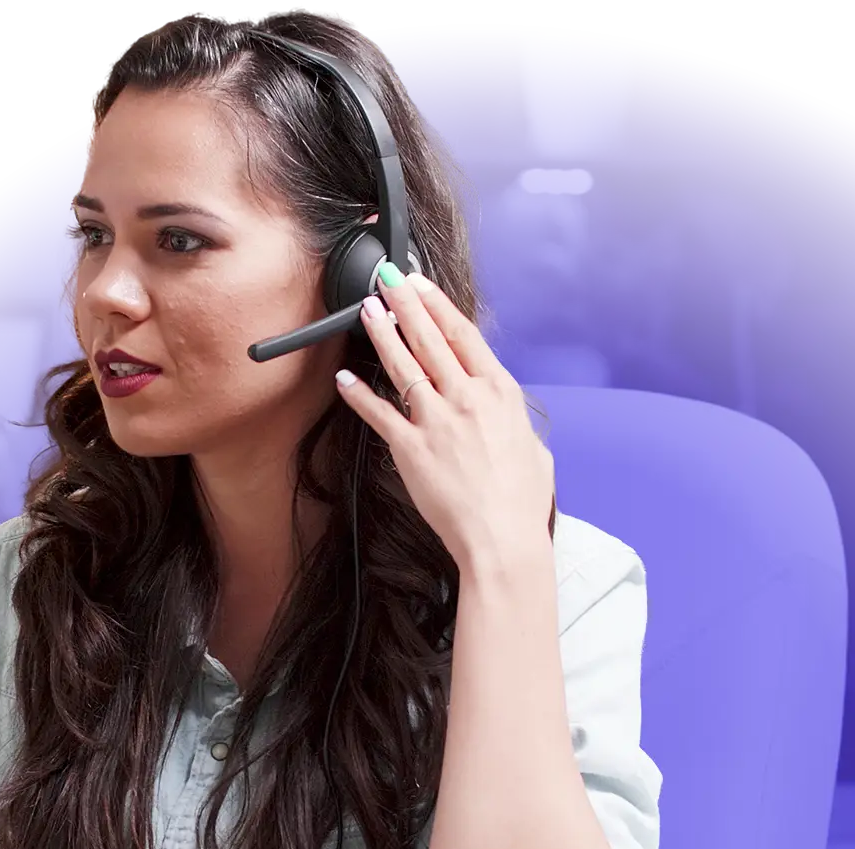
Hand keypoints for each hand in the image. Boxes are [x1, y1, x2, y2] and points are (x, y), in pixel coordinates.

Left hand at [335, 265, 554, 572]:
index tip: (421, 284)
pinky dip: (359, 395)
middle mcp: (467, 398)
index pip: (463, 335)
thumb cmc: (521, 502)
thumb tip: (510, 417)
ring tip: (366, 310)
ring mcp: (437, 421)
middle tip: (386, 278)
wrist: (502, 538)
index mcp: (500, 393)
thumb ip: (517, 424)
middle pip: (429, 339)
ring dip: (382, 334)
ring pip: (403, 366)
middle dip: (405, 303)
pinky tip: (345, 378)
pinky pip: (379, 413)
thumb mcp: (534, 449)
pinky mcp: (411, 448)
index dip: (438, 305)